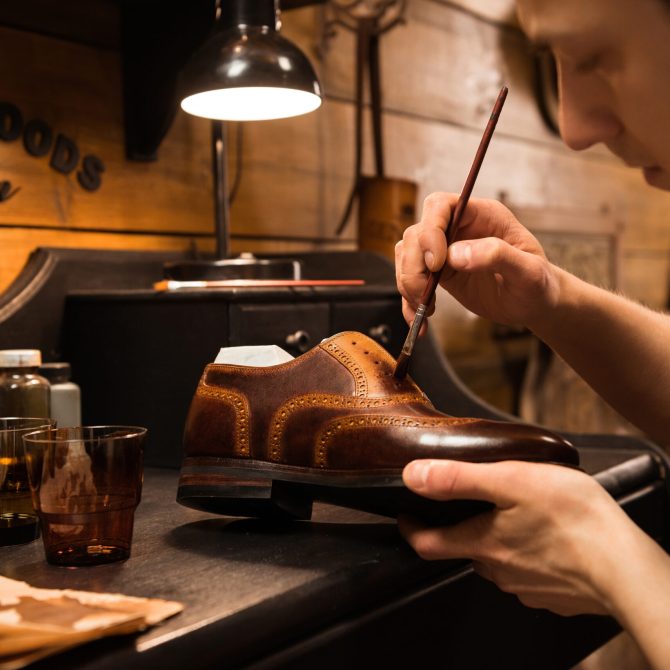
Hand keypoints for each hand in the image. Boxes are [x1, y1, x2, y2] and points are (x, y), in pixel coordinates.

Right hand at [395, 193, 560, 329]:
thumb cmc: (537, 283)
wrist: (533, 303)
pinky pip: (410, 279)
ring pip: (406, 255)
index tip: (437, 264)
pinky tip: (419, 321)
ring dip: (407, 283)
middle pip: (416, 233)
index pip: (441, 206)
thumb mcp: (528, 271)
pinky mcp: (438, 272)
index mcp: (481, 216)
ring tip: (426, 310)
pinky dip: (408, 302)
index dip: (431, 231)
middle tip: (424, 294)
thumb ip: (497, 256)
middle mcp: (458, 228)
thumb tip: (456, 254)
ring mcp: (445, 250)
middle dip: (413, 265)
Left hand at [398, 459, 638, 616]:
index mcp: (482, 543)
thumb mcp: (511, 481)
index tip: (405, 515)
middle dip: (461, 527)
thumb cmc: (574, 519)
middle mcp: (498, 570)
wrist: (627, 566)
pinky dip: (528, 555)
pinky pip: (528, 572)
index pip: (427, 543)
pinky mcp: (552, 593)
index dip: (410, 528)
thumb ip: (459, 478)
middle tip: (473, 502)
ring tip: (515, 514)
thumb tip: (413, 475)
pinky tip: (546, 538)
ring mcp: (525, 586)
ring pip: (497, 560)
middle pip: (464, 549)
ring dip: (498, 539)